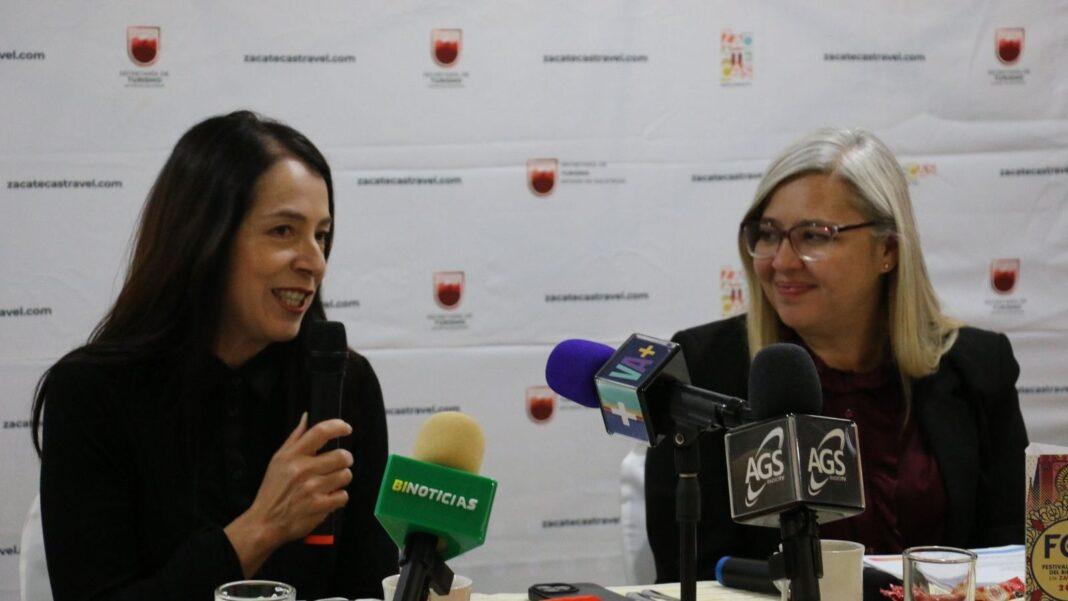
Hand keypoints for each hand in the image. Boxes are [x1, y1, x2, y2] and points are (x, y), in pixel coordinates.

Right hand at [224, 413, 353, 575]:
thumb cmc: (272, 490)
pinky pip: (343, 495)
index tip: (346, 428)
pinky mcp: (319, 505)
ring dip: (341, 480)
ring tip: (329, 483)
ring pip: (345, 475)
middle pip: (341, 455)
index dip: (338, 426)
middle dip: (345, 460)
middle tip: (339, 464)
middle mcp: (302, 470)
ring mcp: (312, 488)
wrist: (265, 522)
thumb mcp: (277, 460)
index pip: (320, 432)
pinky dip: (338, 498)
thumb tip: (307, 417)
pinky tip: (327, 498)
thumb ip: (295, 438)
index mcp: (292, 456)